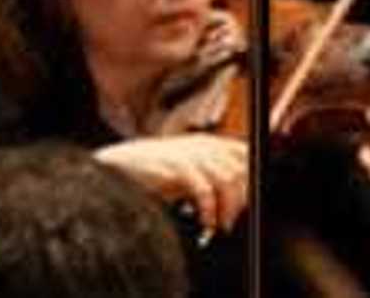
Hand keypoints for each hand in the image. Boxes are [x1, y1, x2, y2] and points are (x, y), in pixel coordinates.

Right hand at [96, 134, 250, 233]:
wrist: (119, 166)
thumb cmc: (154, 172)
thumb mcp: (187, 169)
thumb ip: (209, 177)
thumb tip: (235, 199)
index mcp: (208, 143)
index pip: (244, 153)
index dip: (250, 178)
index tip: (246, 203)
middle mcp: (204, 146)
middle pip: (240, 169)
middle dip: (241, 199)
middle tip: (231, 220)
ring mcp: (191, 156)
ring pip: (227, 179)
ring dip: (228, 208)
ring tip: (220, 226)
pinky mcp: (178, 169)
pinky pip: (205, 191)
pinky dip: (210, 211)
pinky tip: (206, 224)